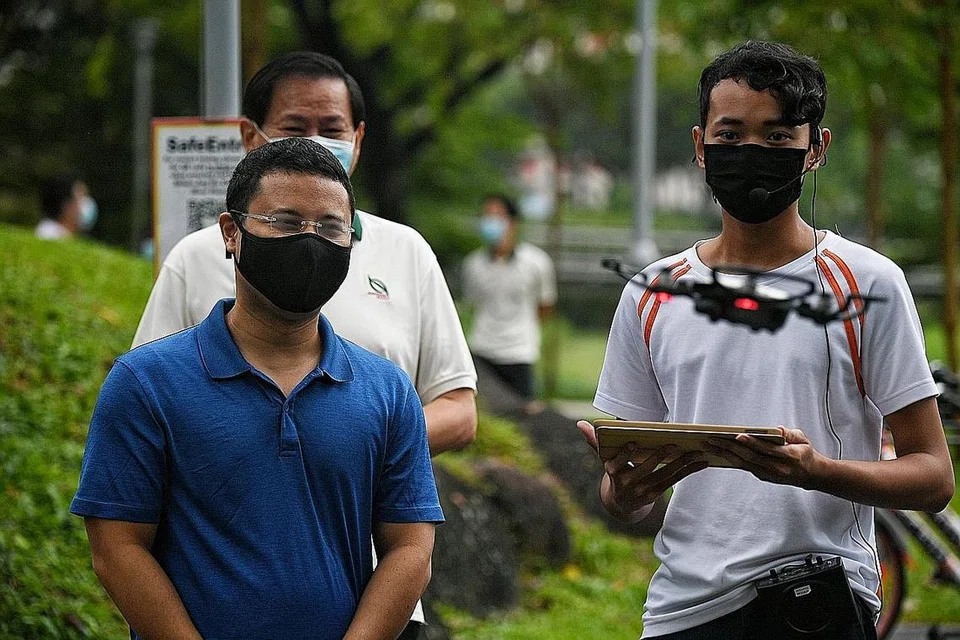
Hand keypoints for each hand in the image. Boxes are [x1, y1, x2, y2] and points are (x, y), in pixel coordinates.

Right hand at [577, 420, 707, 521]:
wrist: (620, 504)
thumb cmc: (614, 472)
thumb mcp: (604, 459)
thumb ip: (595, 442)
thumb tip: (580, 424)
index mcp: (612, 471)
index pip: (617, 462)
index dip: (625, 454)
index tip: (633, 442)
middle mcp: (626, 484)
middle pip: (644, 469)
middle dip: (658, 457)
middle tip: (672, 444)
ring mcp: (642, 491)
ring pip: (664, 476)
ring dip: (681, 464)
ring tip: (695, 452)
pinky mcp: (656, 494)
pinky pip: (674, 481)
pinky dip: (688, 471)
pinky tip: (701, 462)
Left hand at [703, 426, 822, 487]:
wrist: (811, 475)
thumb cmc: (805, 452)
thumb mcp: (803, 439)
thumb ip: (790, 434)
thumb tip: (776, 430)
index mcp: (789, 456)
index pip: (767, 449)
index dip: (752, 443)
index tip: (737, 435)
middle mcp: (777, 468)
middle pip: (750, 457)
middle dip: (730, 448)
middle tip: (713, 439)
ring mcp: (769, 474)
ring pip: (744, 463)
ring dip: (725, 454)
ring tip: (710, 445)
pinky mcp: (763, 476)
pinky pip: (744, 467)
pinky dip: (730, 459)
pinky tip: (718, 452)